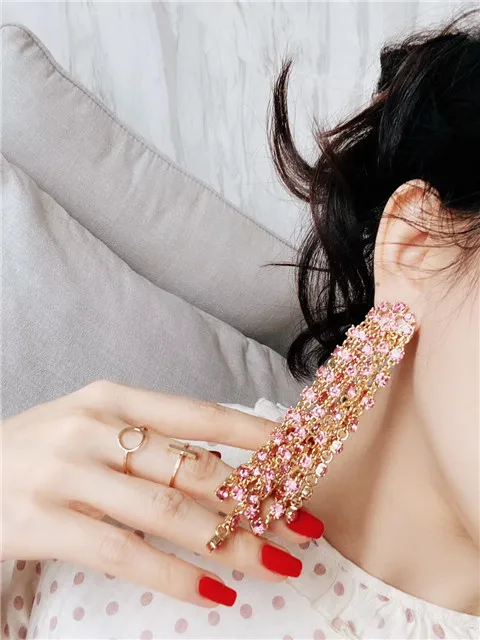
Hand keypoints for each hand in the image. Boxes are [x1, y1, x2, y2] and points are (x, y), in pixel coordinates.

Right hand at [2, 381, 324, 606]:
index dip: (253, 433)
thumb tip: (222, 467)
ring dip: (230, 542)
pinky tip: (213, 593)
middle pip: (192, 467)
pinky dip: (174, 575)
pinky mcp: (44, 521)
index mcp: (113, 398)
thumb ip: (149, 442)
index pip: (199, 413)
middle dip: (257, 500)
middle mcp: (95, 428)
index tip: (299, 453)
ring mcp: (68, 473)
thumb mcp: (92, 427)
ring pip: (167, 511)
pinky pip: (123, 553)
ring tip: (276, 564)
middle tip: (304, 525)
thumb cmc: (40, 450)